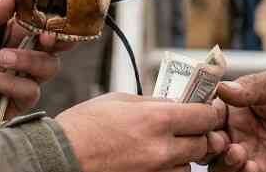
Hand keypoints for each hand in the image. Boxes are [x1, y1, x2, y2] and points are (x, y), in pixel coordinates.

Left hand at [0, 0, 75, 126]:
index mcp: (19, 29)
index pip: (48, 21)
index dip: (56, 19)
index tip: (51, 16)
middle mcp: (27, 52)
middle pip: (58, 46)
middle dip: (57, 41)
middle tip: (44, 37)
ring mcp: (23, 76)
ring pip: (48, 68)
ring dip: (28, 61)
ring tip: (1, 57)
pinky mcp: (16, 100)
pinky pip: (29, 92)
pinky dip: (11, 84)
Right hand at [58, 93, 227, 171]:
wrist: (58, 158)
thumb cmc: (83, 126)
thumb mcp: (120, 100)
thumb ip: (153, 103)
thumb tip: (176, 104)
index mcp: (157, 120)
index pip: (205, 116)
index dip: (207, 112)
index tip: (203, 110)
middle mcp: (162, 149)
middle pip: (203, 143)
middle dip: (198, 135)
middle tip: (187, 129)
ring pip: (188, 166)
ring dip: (183, 156)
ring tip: (163, 147)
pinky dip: (167, 170)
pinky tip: (151, 162)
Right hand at [211, 68, 265, 171]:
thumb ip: (257, 86)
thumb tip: (223, 88)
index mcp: (241, 109)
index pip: (210, 115)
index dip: (202, 118)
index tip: (206, 119)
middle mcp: (243, 136)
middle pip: (210, 145)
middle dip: (209, 145)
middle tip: (221, 141)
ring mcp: (256, 158)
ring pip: (223, 167)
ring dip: (224, 164)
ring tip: (240, 153)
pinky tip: (254, 166)